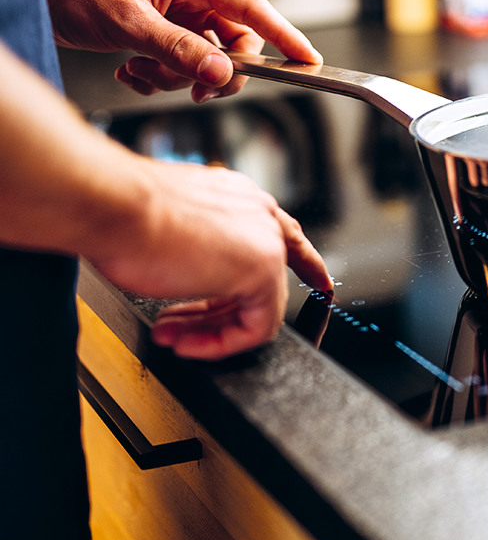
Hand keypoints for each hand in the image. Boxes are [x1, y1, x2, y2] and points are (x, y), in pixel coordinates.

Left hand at [35, 0, 320, 102]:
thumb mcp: (130, 23)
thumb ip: (179, 50)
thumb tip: (221, 73)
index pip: (252, 8)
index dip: (284, 35)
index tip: (308, 60)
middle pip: (231, 44)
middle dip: (212, 72)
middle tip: (192, 87)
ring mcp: (175, 14)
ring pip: (203, 61)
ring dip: (173, 76)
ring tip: (137, 67)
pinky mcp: (159, 31)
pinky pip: (178, 65)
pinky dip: (156, 76)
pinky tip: (129, 68)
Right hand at [89, 159, 332, 359]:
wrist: (114, 206)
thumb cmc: (121, 213)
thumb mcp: (164, 225)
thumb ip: (190, 245)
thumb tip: (181, 270)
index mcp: (237, 197)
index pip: (284, 234)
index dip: (305, 264)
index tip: (322, 283)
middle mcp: (256, 212)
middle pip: (262, 279)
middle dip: (217, 316)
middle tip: (181, 332)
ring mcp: (264, 239)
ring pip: (258, 305)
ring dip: (210, 330)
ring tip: (172, 338)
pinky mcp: (264, 269)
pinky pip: (258, 325)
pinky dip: (222, 342)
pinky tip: (188, 342)